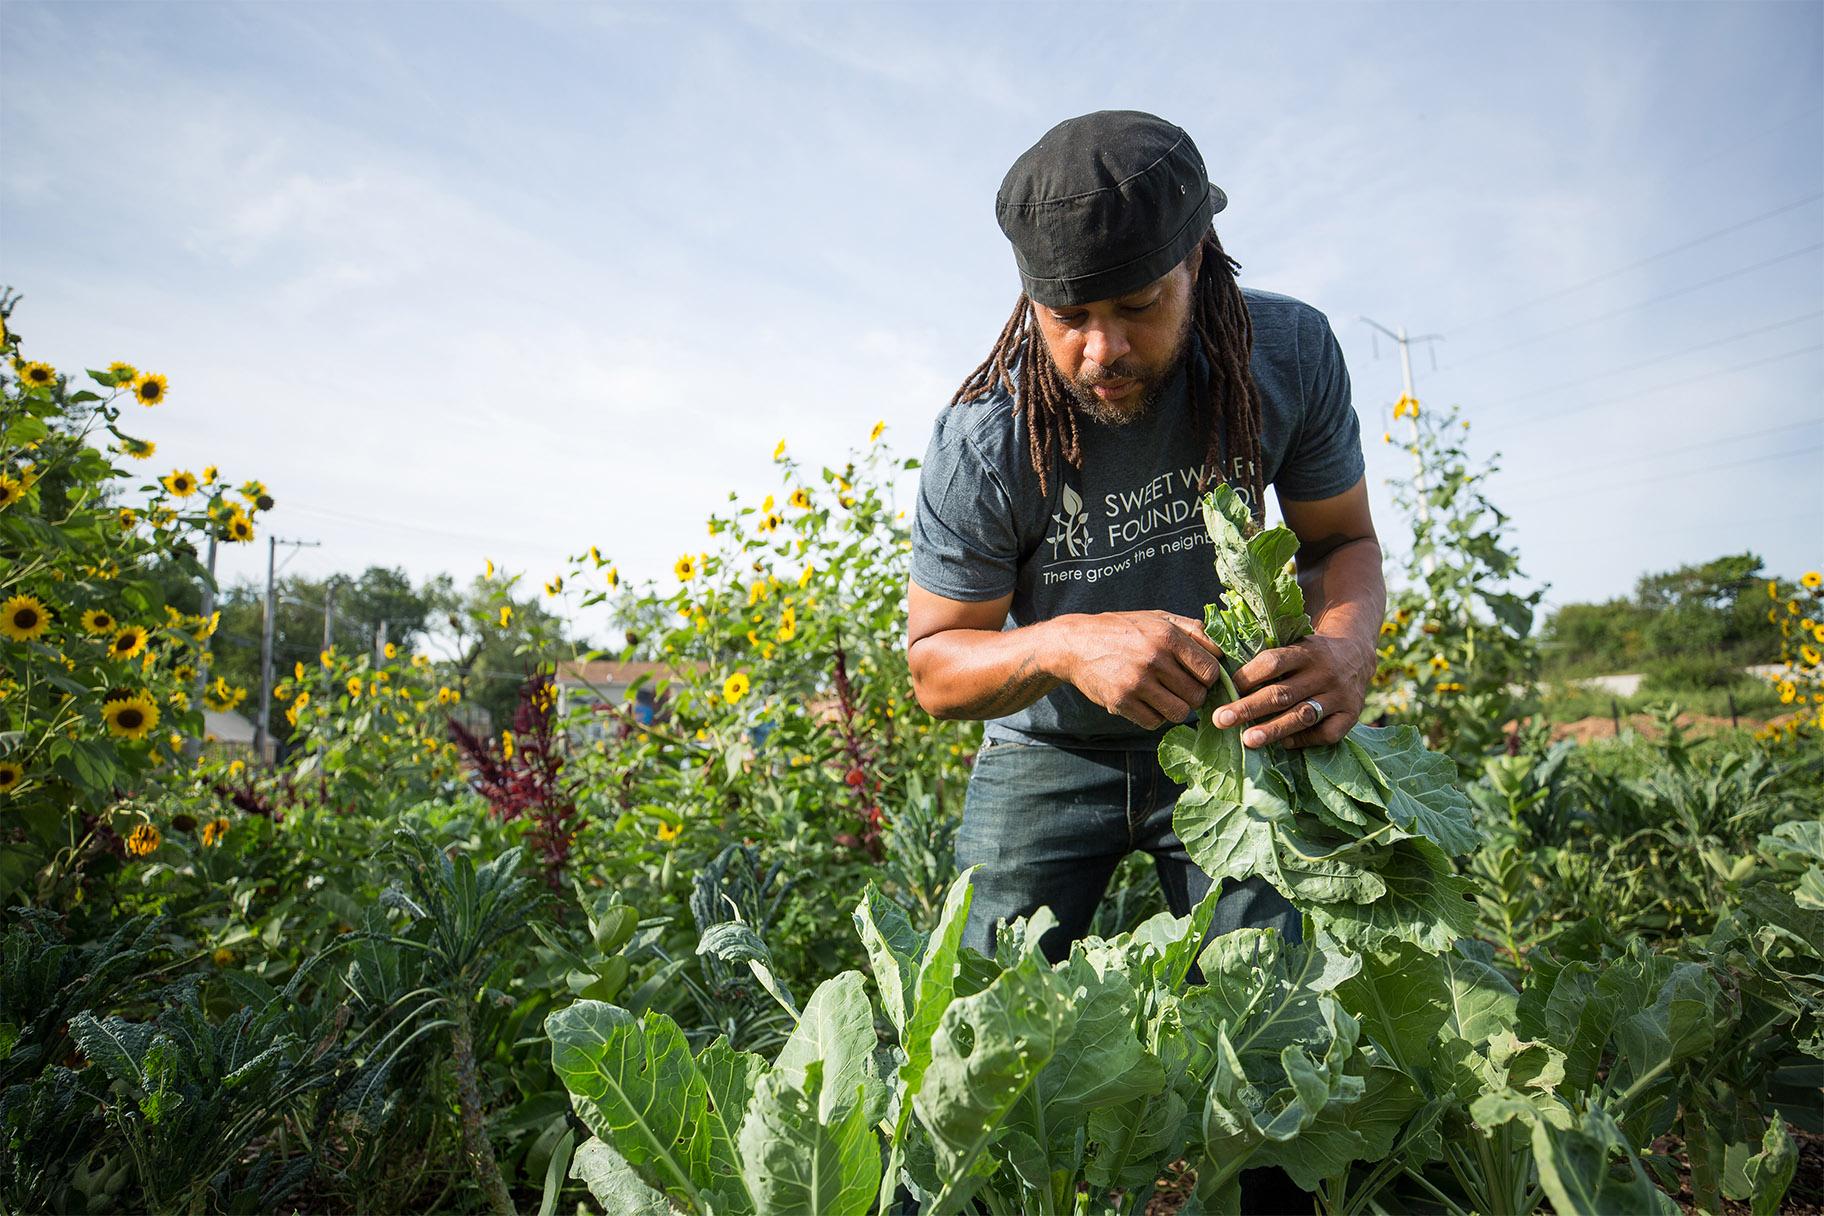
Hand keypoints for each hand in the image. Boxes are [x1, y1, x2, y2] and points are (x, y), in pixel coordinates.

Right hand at [1058, 611, 1225, 729]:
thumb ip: (1192, 630)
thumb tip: (1223, 650)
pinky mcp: (1120, 702)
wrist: (1075, 643)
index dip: (1209, 677)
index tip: (1200, 677)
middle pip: (1197, 696)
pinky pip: (1154, 722)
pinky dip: (1154, 716)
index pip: (1210, 670)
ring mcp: (1136, 683)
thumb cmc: (1122, 629)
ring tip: (1166, 697)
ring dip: (1176, 708)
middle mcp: (1153, 659)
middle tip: (1182, 689)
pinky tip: (1146, 702)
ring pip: (1179, 713)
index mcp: (1167, 636)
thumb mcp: (1157, 618)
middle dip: (1194, 695)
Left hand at [1211, 632, 1373, 748]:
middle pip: (1281, 693)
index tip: (1225, 689)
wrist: (1356, 655)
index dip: (1246, 677)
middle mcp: (1323, 672)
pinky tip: (1285, 744)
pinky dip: (1304, 740)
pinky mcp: (1351, 715)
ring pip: (1302, 715)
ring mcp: (1339, 695)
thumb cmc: (1310, 654)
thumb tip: (1225, 679)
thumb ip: (1269, 660)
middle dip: (1248, 708)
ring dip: (1273, 729)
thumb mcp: (1294, 644)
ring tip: (1247, 740)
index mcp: (1305, 651)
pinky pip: (1327, 733)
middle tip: (1221, 720)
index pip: (1271, 663)